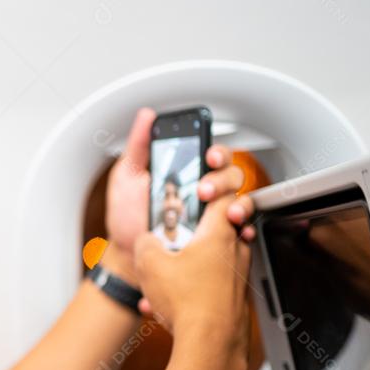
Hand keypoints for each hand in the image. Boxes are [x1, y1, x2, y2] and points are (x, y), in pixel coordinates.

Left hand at [104, 108, 256, 280]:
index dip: (217, 153)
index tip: (209, 156)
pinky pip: (239, 232)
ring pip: (239, 201)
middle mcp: (203, 192)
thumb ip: (138, 146)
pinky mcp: (214, 238)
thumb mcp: (126, 176)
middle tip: (203, 189)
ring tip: (225, 212)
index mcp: (186, 173)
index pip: (212, 156)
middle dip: (222, 179)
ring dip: (238, 203)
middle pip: (231, 175)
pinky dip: (244, 230)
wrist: (125, 252)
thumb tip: (147, 117)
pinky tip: (237, 230)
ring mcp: (210, 215)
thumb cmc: (126, 215)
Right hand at [133, 194, 252, 369]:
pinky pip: (213, 286)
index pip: (225, 197)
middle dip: (196, 232)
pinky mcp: (237, 299)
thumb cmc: (188, 303)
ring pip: (215, 261)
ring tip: (165, 280)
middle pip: (221, 228)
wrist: (210, 345)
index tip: (199, 191)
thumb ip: (146, 243)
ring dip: (191, 265)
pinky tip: (167, 308)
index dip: (211, 189)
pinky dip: (193, 290)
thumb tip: (146, 241)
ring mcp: (239, 277)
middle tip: (177, 237)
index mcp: (219, 235)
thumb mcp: (150, 265)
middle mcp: (237, 252)